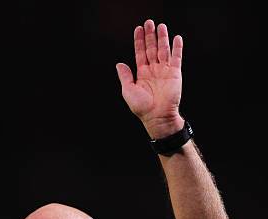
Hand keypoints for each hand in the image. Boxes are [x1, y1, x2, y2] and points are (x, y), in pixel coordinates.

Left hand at [116, 19, 183, 138]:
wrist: (157, 117)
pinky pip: (176, 58)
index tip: (138, 29)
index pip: (140, 53)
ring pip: (163, 50)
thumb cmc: (142, 108)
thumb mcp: (128, 91)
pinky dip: (177, 48)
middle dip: (150, 36)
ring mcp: (165, 71)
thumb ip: (125, 76)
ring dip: (162, 38)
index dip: (139, 41)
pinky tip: (176, 38)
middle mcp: (153, 71)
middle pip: (152, 49)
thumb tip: (119, 64)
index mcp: (142, 74)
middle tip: (149, 22)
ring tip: (161, 26)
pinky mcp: (175, 74)